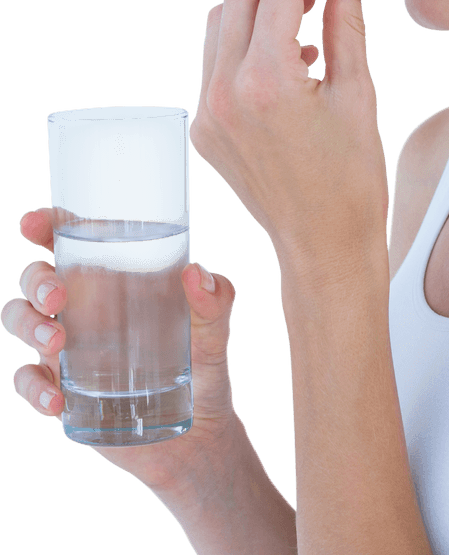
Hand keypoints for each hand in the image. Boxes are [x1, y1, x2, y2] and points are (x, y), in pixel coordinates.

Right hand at [3, 207, 242, 499]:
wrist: (197, 436)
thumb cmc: (204, 367)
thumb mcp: (214, 333)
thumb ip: (215, 302)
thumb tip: (197, 275)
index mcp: (118, 279)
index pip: (76, 241)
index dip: (50, 225)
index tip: (33, 223)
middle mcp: (87, 306)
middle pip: (38, 277)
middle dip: (36, 279)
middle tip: (58, 295)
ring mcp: (70, 347)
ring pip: (22, 319)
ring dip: (28, 325)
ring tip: (58, 342)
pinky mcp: (62, 388)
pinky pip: (28, 380)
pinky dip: (33, 388)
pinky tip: (57, 400)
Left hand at [189, 0, 388, 266]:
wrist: (323, 247)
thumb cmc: (353, 180)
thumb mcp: (358, 95)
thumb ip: (346, 25)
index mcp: (267, 84)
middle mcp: (224, 94)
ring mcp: (207, 113)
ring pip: (222, 23)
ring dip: (262, 3)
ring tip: (310, 8)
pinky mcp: (205, 128)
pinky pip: (217, 61)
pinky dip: (250, 40)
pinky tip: (291, 52)